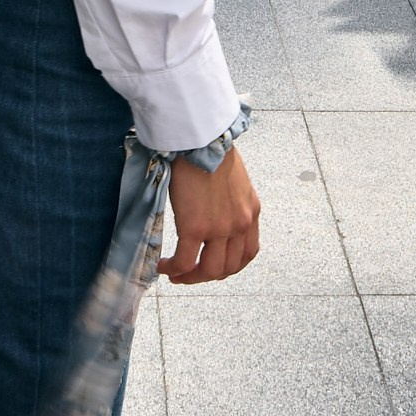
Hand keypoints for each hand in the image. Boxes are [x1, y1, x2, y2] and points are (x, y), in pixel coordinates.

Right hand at [162, 147, 259, 284]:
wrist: (200, 139)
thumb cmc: (211, 149)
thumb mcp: (233, 179)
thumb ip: (230, 200)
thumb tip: (213, 209)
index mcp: (251, 211)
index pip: (248, 252)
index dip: (229, 266)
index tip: (212, 266)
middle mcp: (240, 224)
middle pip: (229, 267)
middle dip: (208, 275)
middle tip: (190, 273)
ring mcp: (220, 229)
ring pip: (210, 271)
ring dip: (192, 277)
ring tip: (176, 273)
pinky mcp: (195, 228)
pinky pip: (185, 262)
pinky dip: (174, 269)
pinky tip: (163, 266)